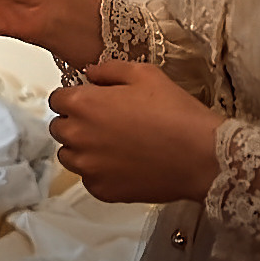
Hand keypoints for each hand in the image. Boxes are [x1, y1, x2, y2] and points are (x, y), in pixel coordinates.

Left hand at [46, 61, 224, 202]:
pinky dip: (100, 173)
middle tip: (104, 123)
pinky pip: (89, 180)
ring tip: (112, 145)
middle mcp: (78, 136)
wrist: (202, 156)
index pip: (57, 100)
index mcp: (83, 104)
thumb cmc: (176, 112)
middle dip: (75, 123)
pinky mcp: (102, 191)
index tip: (90, 102)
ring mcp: (89, 167)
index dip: (74, 98)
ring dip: (82, 149)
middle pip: (59, 128)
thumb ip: (109, 70)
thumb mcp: (145, 74)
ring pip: (70, 156)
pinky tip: (123, 165)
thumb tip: (91, 73)